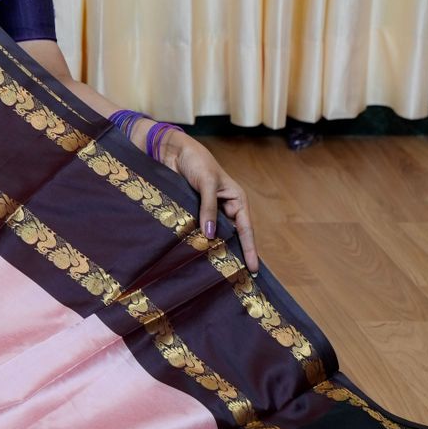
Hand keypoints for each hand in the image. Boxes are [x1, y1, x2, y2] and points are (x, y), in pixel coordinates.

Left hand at [158, 129, 259, 275]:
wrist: (174, 151)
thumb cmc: (197, 162)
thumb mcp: (207, 184)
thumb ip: (209, 208)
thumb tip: (210, 235)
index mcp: (237, 199)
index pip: (246, 229)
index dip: (249, 249)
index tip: (253, 269)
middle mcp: (225, 207)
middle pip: (231, 235)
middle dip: (232, 253)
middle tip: (234, 277)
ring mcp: (209, 211)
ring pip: (214, 234)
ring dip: (213, 248)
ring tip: (214, 271)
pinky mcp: (194, 211)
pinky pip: (198, 229)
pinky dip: (197, 240)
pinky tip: (194, 254)